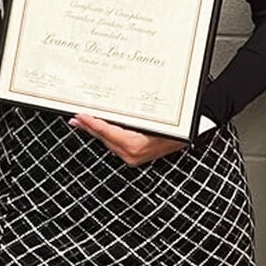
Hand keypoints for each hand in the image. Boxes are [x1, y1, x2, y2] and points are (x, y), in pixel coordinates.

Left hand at [70, 112, 185, 166]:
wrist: (190, 135)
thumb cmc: (177, 126)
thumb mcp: (155, 119)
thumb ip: (133, 117)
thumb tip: (110, 108)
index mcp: (135, 145)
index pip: (107, 131)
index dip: (92, 123)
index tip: (80, 116)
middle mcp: (132, 154)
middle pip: (104, 138)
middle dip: (89, 127)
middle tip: (75, 118)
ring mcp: (133, 157)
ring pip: (108, 141)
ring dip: (96, 131)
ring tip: (83, 121)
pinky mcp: (134, 155)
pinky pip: (115, 143)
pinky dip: (106, 134)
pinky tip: (100, 128)